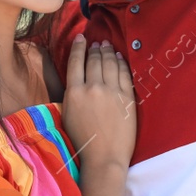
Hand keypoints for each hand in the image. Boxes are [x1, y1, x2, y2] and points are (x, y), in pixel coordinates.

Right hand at [60, 35, 135, 174]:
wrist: (104, 157)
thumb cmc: (83, 141)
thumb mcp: (68, 114)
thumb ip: (72, 94)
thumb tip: (77, 80)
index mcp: (74, 92)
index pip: (75, 62)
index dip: (78, 47)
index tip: (81, 38)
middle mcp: (92, 87)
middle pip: (94, 60)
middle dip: (96, 49)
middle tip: (98, 43)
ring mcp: (111, 91)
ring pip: (109, 64)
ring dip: (108, 52)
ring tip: (107, 46)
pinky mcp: (127, 97)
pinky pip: (124, 73)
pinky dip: (121, 63)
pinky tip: (120, 58)